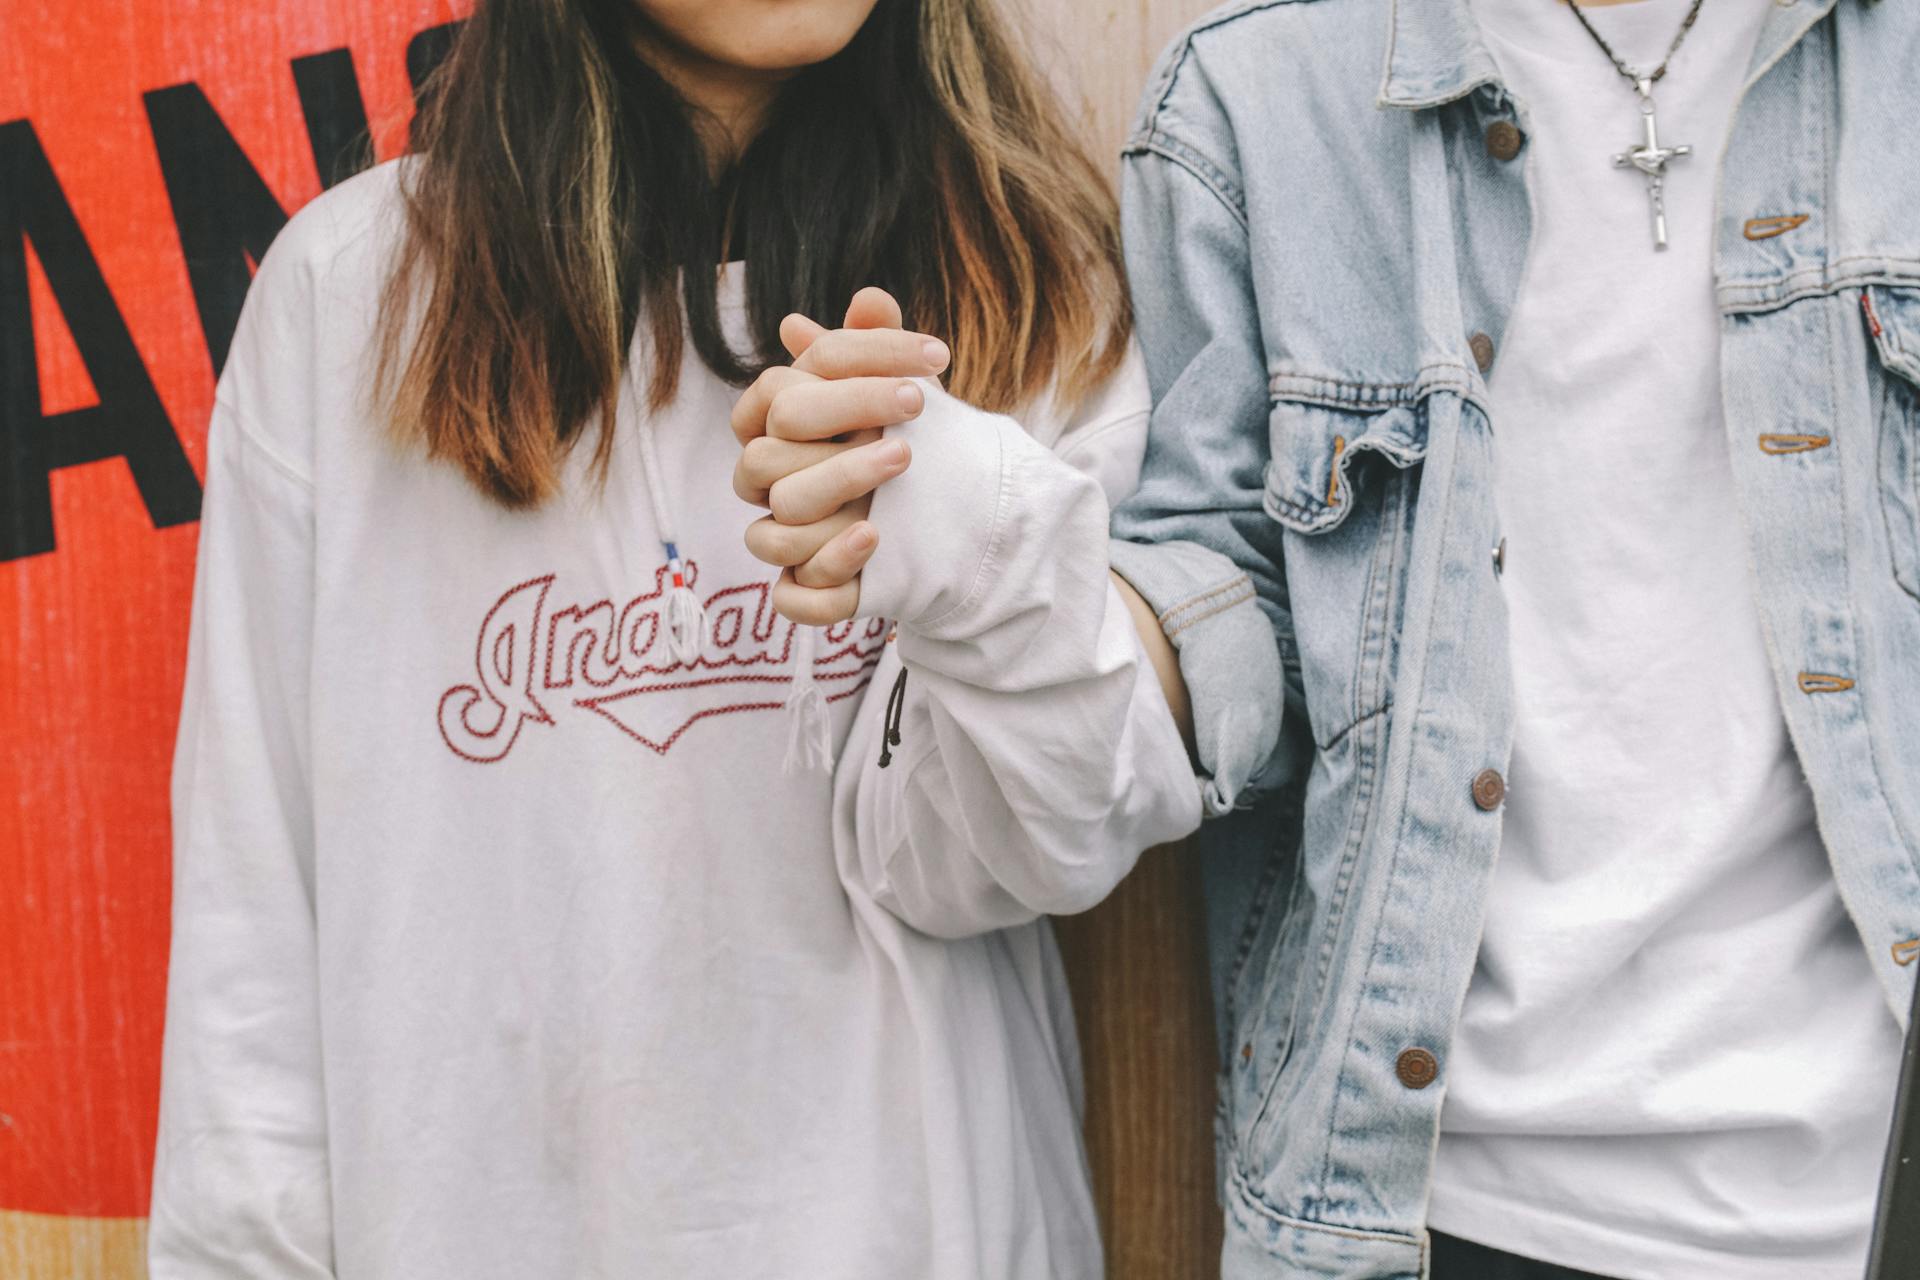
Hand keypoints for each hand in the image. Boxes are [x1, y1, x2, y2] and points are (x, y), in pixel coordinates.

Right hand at [732, 288, 946, 623]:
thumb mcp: (899, 395)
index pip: (780, 388)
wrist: (937, 523)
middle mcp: (768, 487)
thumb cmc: (899, 445)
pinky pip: (792, 594)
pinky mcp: (804, 591)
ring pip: (771, 528)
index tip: (934, 355)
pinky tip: (875, 538)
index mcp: (774, 433)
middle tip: (916, 401)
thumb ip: (879, 351)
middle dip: (841, 421)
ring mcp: (783, 541)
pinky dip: (829, 567)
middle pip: (765, 456)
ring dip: (838, 487)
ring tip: (904, 461)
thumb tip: (870, 300)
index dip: (851, 365)